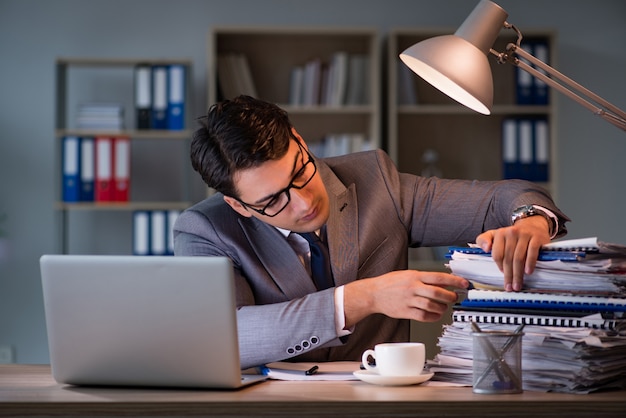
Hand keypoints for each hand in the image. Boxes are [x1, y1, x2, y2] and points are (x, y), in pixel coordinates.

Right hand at [343, 270, 468, 327]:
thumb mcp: (407, 275)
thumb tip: (443, 282)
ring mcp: (409, 300)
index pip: (439, 277)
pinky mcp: (405, 312)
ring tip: (444, 307)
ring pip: (432, 306)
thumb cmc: (390, 283)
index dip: (454, 281)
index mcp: (414, 276)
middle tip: (454, 297)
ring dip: (442, 308)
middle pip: (437, 292)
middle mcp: (412, 287)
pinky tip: (436, 315)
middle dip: (449, 296)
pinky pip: (423, 316)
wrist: (373, 294)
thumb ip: (424, 279)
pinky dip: (433, 317)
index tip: (464, 284)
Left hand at [475, 216, 550, 291]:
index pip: (497, 254)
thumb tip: (485, 249)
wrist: (533, 225)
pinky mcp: (536, 237)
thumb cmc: (512, 235)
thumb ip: (483, 240)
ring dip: (518, 274)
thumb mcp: (495, 235)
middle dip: (508, 275)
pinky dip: (530, 263)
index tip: (501, 275)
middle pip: (508, 258)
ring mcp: (524, 235)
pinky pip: (532, 252)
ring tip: (518, 284)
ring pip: (519, 258)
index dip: (499, 266)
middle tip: (510, 287)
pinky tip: (528, 272)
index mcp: (500, 234)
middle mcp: (511, 233)